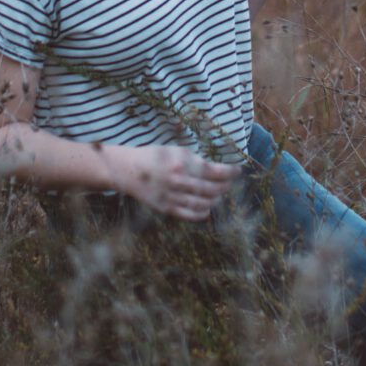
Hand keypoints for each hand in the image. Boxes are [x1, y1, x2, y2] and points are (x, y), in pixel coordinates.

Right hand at [112, 144, 238, 221]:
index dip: (230, 172)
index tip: (238, 170)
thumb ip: (195, 159)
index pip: (214, 171)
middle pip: (212, 188)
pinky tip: (207, 207)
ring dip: (216, 199)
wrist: (128, 171)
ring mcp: (173, 196)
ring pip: (204, 203)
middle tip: (229, 182)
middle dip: (225, 186)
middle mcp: (179, 180)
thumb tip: (217, 168)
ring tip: (219, 194)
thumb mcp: (175, 150)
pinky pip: (191, 214)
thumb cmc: (154, 157)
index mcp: (182, 163)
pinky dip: (203, 212)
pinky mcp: (166, 208)